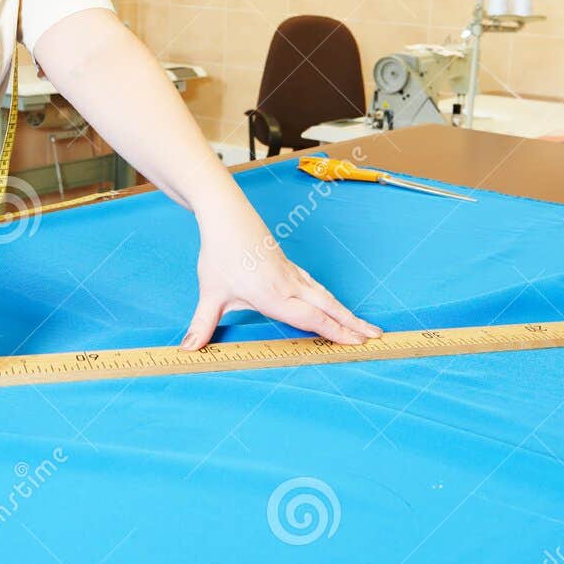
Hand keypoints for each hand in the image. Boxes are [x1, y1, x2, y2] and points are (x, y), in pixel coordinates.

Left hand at [181, 217, 379, 349]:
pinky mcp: (287, 265)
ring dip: (344, 311)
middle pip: (328, 307)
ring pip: (324, 295)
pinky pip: (314, 285)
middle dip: (352, 324)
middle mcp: (288, 285)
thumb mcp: (210, 293)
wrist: (225, 214)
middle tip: (376, 336)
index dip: (336, 332)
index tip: (358, 342)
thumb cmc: (220, 252)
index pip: (312, 318)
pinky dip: (329, 298)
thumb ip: (202, 325)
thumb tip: (187, 349)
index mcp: (274, 295)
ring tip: (363, 325)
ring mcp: (290, 273)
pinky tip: (330, 302)